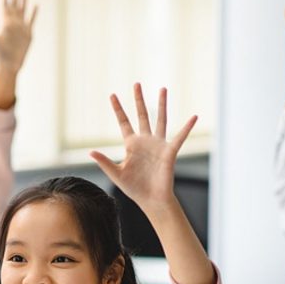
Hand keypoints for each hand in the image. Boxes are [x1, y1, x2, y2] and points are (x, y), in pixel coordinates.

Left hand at [0, 0, 36, 75]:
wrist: (10, 64)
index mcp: (5, 23)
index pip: (5, 5)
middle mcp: (14, 23)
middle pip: (15, 5)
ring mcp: (22, 27)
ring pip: (23, 10)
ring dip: (24, 0)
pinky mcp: (28, 33)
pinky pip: (32, 20)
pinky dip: (34, 13)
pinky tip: (35, 5)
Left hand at [90, 84, 195, 212]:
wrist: (151, 199)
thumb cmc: (134, 188)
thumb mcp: (116, 174)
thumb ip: (104, 162)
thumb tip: (90, 152)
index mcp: (131, 144)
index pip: (123, 122)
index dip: (118, 109)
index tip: (112, 95)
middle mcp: (145, 141)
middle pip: (142, 115)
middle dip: (138, 100)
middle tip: (136, 84)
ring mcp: (158, 145)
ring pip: (160, 120)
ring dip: (161, 104)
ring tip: (163, 89)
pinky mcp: (169, 152)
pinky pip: (180, 137)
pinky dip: (187, 127)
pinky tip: (194, 117)